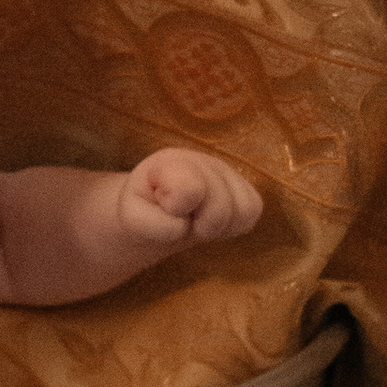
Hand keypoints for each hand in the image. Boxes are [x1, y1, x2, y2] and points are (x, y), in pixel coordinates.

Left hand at [118, 148, 262, 253]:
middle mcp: (202, 160)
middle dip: (202, 225)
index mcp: (170, 163)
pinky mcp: (242, 187)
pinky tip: (213, 220)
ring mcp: (225, 171)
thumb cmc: (143, 213)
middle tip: (185, 221)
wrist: (154, 212)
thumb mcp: (133, 220)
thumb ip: (150, 224)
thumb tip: (184, 226)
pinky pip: (254, 210)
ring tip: (198, 221)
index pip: (190, 189)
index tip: (164, 207)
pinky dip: (235, 225)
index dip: (178, 208)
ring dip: (219, 226)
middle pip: (221, 208)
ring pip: (243, 209)